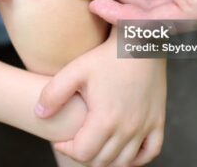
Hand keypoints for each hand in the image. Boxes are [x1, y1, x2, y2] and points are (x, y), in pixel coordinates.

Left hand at [36, 29, 165, 165]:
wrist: (139, 41)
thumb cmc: (106, 55)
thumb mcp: (75, 70)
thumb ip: (53, 93)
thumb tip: (38, 115)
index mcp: (105, 119)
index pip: (83, 154)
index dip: (67, 149)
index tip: (61, 139)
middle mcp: (127, 128)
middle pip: (102, 161)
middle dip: (84, 155)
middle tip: (76, 140)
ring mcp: (145, 126)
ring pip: (125, 162)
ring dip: (107, 159)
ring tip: (95, 144)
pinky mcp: (158, 120)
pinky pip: (150, 152)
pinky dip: (136, 158)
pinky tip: (124, 148)